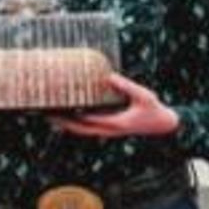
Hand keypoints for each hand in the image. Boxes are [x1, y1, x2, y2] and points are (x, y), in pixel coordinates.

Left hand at [51, 73, 178, 137]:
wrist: (162, 125)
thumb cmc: (154, 109)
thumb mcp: (144, 95)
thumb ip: (127, 87)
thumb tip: (109, 77)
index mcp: (115, 123)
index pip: (88, 120)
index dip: (72, 115)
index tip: (59, 108)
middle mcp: (108, 130)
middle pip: (79, 129)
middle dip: (62, 123)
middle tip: (46, 114)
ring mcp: (107, 131)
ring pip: (81, 131)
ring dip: (66, 125)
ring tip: (50, 115)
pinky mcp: (108, 129)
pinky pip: (87, 128)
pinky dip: (75, 124)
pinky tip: (66, 116)